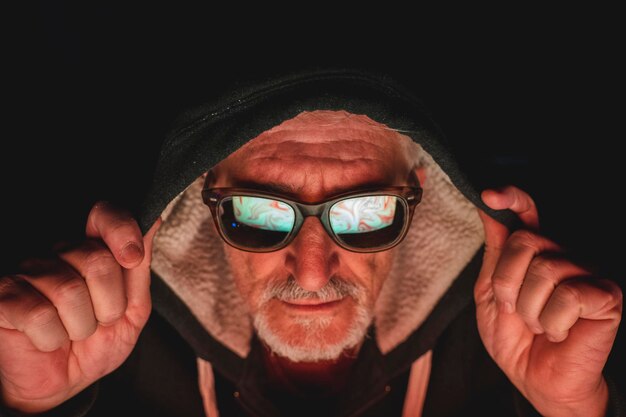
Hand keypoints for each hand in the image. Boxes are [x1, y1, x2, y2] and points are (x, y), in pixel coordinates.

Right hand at [0, 202, 160, 412]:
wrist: (61, 386)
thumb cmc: (94, 345)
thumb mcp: (132, 312)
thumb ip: (140, 270)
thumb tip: (153, 222)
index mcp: (93, 252)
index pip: (105, 216)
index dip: (122, 231)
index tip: (132, 258)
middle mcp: (59, 255)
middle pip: (97, 260)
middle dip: (109, 304)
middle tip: (99, 322)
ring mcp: (28, 274)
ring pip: (69, 289)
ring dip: (81, 326)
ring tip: (73, 333)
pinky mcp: (4, 298)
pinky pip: (38, 313)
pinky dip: (52, 338)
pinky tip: (47, 340)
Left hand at [475, 186, 621, 416]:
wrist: (536, 380)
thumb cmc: (515, 338)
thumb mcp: (489, 295)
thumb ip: (494, 254)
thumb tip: (489, 209)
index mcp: (533, 253)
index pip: (526, 213)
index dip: (512, 198)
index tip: (490, 195)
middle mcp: (562, 255)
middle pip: (524, 241)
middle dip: (507, 283)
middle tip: (513, 310)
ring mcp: (586, 273)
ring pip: (544, 270)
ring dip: (529, 309)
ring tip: (538, 325)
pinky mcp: (605, 296)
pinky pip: (568, 295)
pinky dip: (553, 322)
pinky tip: (559, 332)